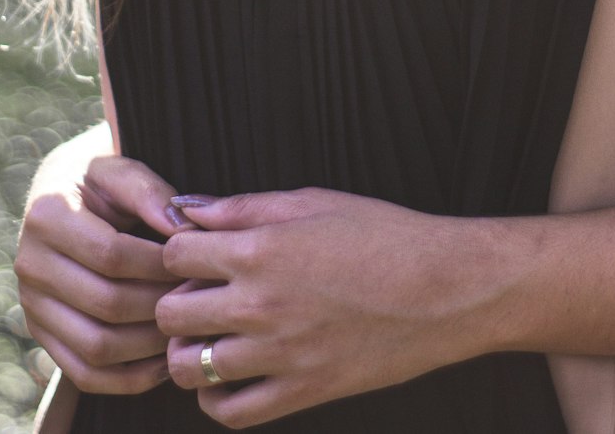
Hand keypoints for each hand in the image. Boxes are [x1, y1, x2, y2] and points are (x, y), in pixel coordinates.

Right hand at [16, 132, 183, 394]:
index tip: (196, 261)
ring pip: (96, 347)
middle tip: (201, 298)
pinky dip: (128, 378)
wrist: (62, 191)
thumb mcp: (120, 166)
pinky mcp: (42, 334)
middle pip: (106, 303)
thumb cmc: (100, 177)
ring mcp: (32, 305)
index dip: (159, 263)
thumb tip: (182, 228)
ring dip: (149, 345)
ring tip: (187, 327)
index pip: (111, 254)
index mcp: (47, 216)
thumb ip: (149, 191)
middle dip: (160, 304)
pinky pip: (85, 373)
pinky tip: (165, 361)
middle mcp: (31, 265)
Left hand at [158, 187, 502, 425]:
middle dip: (177, 302)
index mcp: (260, 250)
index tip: (197, 255)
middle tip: (200, 296)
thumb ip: (245, 207)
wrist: (443, 288)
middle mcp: (260, 304)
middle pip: (171, 314)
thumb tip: (190, 208)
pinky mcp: (301, 392)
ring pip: (190, 368)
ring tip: (210, 337)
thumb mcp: (313, 202)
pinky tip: (227, 377)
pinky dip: (215, 399)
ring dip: (190, 351)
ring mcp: (278, 354)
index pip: (175, 256)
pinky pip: (230, 413)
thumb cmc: (383, 234)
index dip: (180, 252)